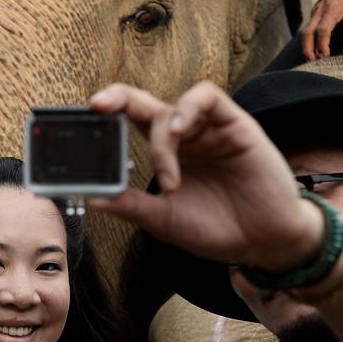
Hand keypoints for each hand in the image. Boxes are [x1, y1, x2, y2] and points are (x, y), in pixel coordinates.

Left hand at [88, 82, 324, 270]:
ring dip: (161, 137)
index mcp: (164, 154)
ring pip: (172, 108)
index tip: (79, 125)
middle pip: (143, 103)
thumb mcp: (163, 220)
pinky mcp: (235, 125)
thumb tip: (90, 196)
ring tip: (169, 176)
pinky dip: (188, 109)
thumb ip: (130, 205)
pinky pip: (207, 98)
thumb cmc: (215, 229)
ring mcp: (207, 129)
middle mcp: (183, 136)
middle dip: (116, 98)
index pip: (128, 124)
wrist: (263, 243)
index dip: (105, 120)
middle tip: (96, 106)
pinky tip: (182, 132)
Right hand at [301, 0, 342, 60]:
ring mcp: (314, 13)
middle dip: (308, 49)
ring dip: (306, 47)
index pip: (322, 30)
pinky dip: (309, 42)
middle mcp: (319, 11)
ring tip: (313, 60)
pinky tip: (314, 51)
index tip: (326, 57)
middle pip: (307, 33)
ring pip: (304, 32)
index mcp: (332, 10)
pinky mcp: (313, 16)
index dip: (322, 45)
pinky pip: (307, 30)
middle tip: (314, 63)